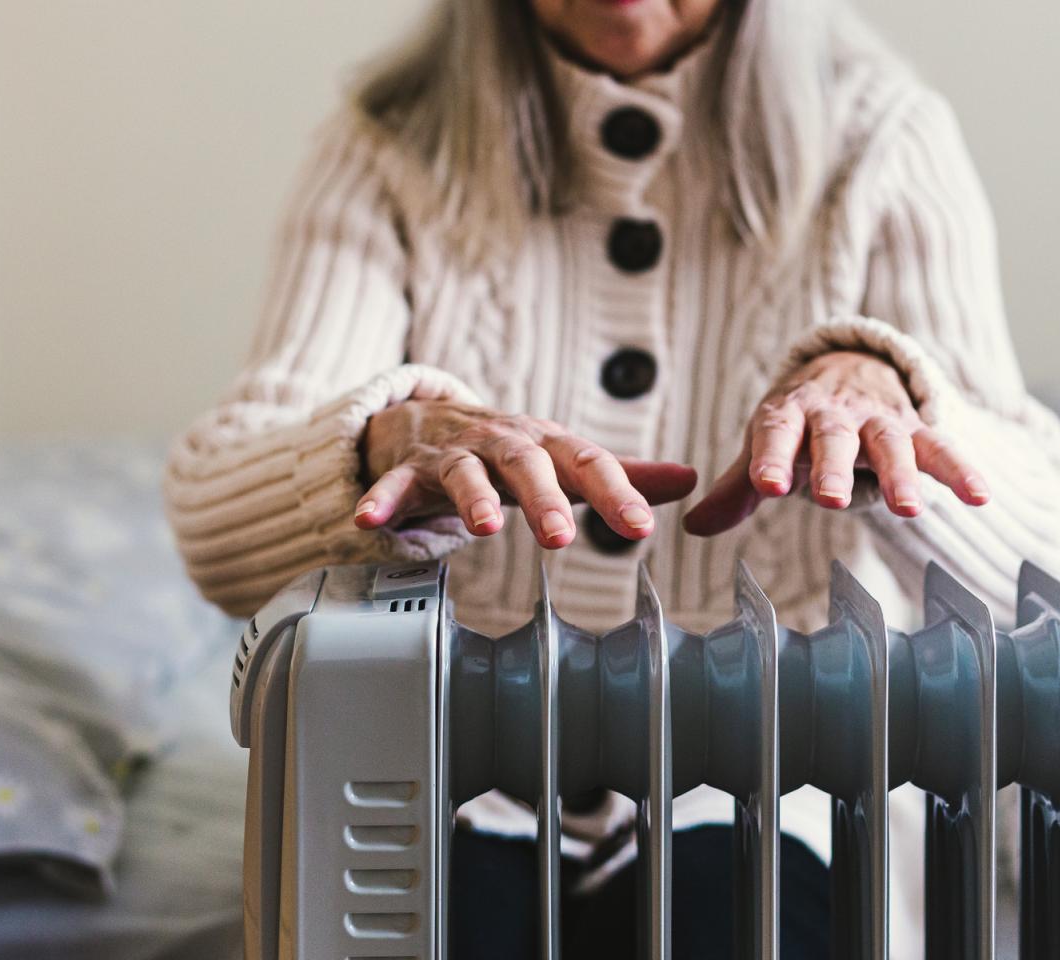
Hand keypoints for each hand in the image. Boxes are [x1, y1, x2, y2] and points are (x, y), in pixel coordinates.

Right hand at [355, 399, 698, 548]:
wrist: (430, 418)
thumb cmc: (508, 449)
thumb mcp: (563, 458)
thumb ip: (619, 474)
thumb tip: (689, 479)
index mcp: (547, 443)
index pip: (587, 463)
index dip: (616, 494)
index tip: (639, 527)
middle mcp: (502, 443)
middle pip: (526, 464)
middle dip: (545, 498)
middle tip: (561, 536)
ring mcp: (454, 454)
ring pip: (465, 472)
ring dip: (473, 498)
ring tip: (482, 528)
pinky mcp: (410, 469)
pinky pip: (394, 485)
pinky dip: (383, 500)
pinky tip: (371, 521)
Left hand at [682, 351, 988, 535]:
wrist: (849, 369)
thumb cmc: (799, 422)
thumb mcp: (766, 445)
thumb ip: (735, 489)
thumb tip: (693, 527)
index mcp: (788, 414)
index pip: (775, 432)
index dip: (770, 458)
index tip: (766, 486)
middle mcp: (834, 413)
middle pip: (834, 438)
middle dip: (833, 468)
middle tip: (830, 500)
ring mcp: (878, 419)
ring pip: (891, 442)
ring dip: (901, 474)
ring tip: (911, 510)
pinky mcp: (916, 428)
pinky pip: (941, 448)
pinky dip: (962, 470)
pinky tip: (980, 496)